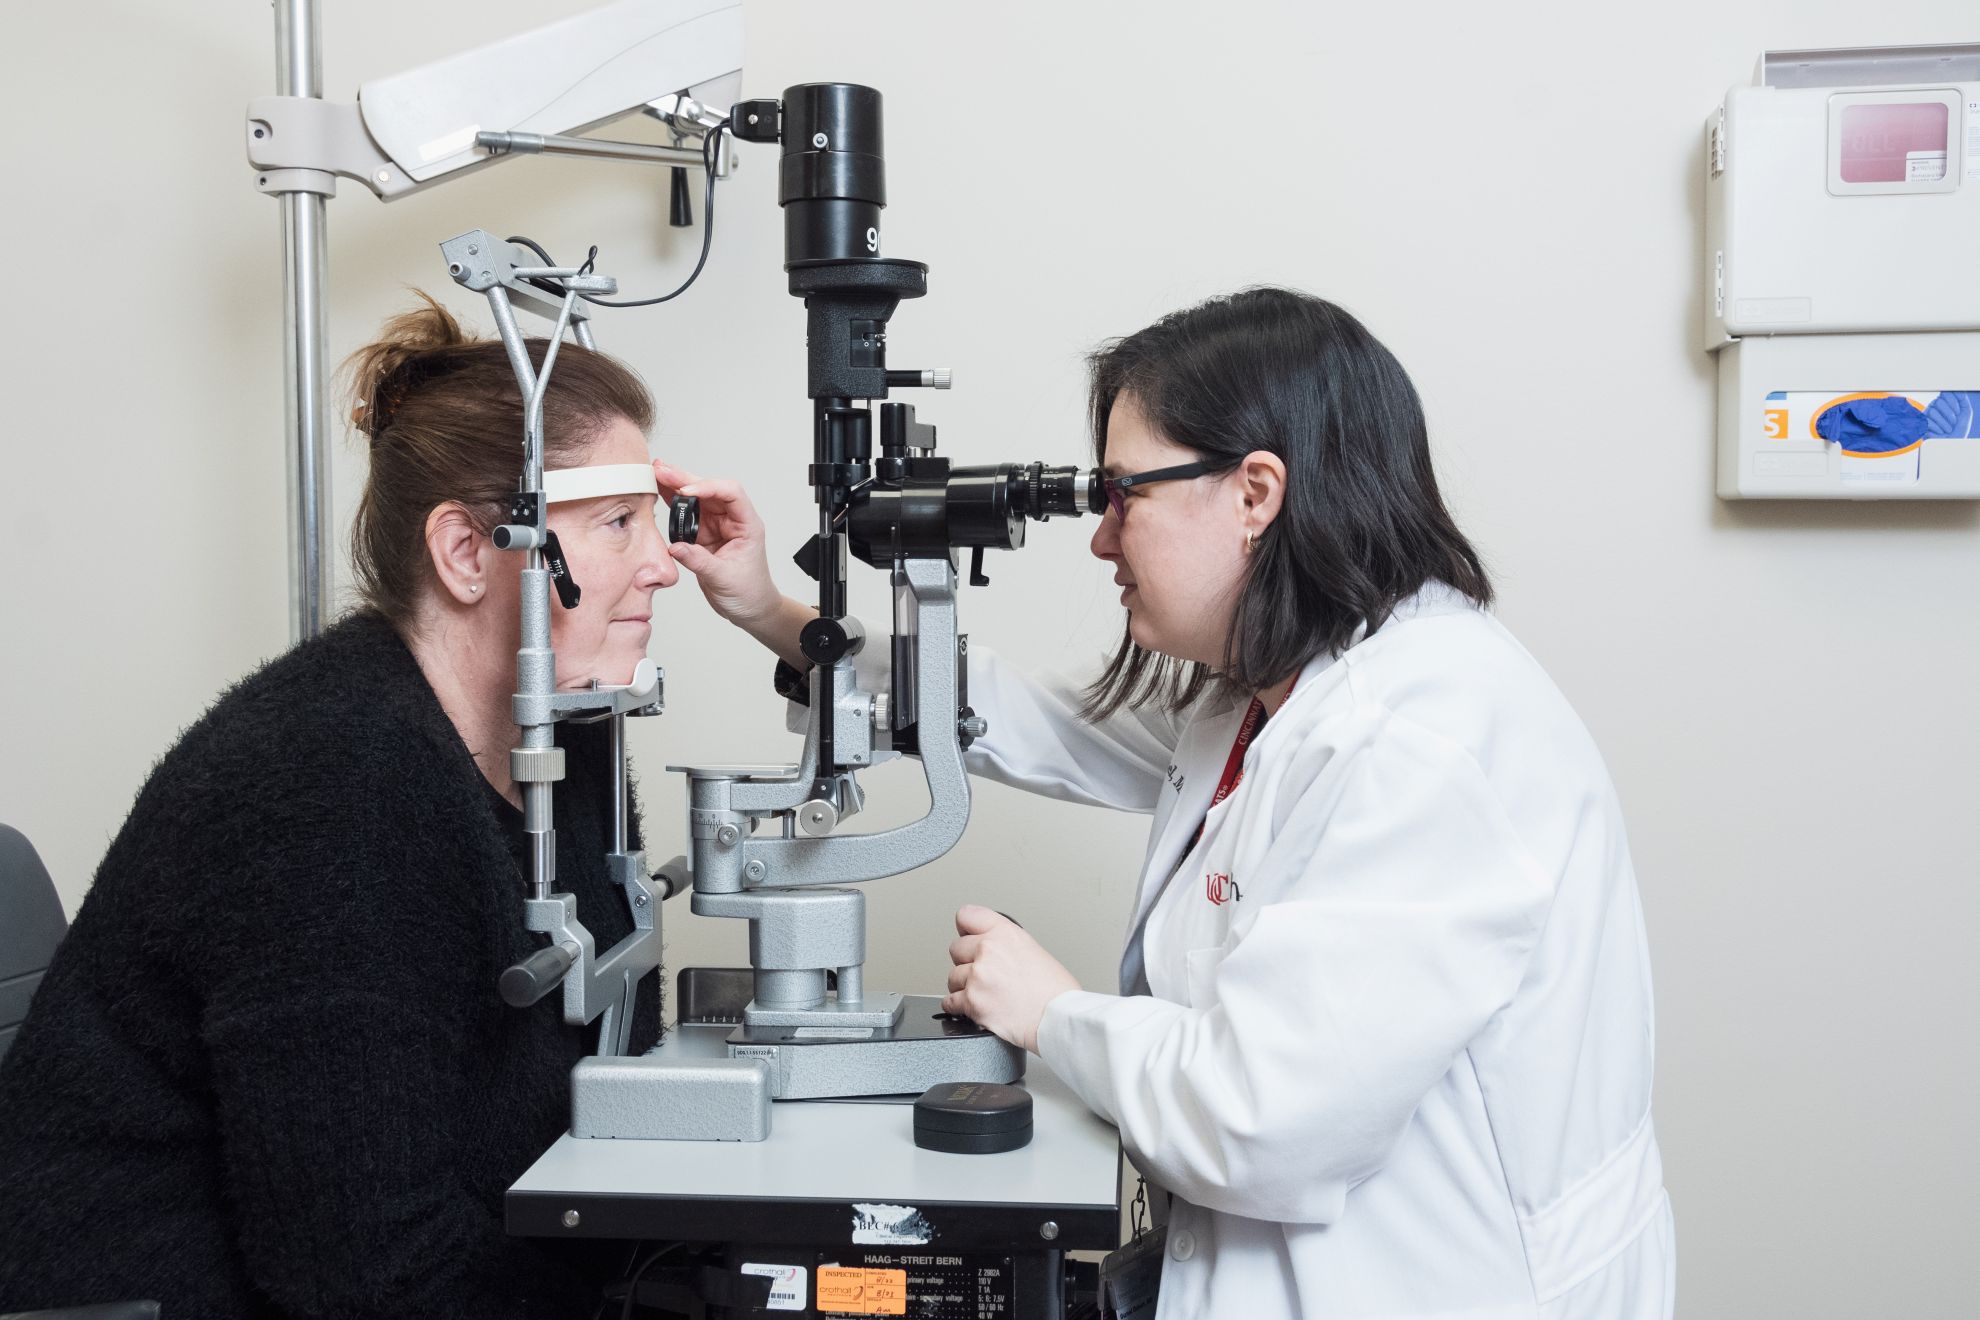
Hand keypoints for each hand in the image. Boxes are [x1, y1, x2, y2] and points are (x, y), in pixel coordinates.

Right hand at [653, 462, 779, 626]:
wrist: (749, 608)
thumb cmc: (749, 592)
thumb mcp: (724, 578)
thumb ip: (699, 561)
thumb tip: (676, 547)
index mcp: (747, 524)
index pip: (731, 493)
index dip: (708, 487)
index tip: (686, 493)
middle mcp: (731, 520)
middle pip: (709, 491)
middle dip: (685, 479)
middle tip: (662, 470)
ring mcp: (716, 526)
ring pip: (695, 499)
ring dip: (676, 486)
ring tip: (656, 473)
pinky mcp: (703, 535)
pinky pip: (686, 514)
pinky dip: (672, 503)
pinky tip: (658, 491)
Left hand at [942, 905, 1079, 1053]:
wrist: (1057, 1018)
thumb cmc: (1055, 991)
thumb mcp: (1034, 949)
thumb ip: (1006, 944)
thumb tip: (992, 949)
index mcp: (1005, 933)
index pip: (966, 916)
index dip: (967, 929)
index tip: (968, 937)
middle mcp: (988, 950)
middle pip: (956, 949)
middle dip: (966, 961)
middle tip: (983, 973)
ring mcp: (977, 976)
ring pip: (952, 977)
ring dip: (964, 986)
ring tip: (984, 993)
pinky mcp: (972, 1002)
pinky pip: (950, 1001)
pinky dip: (959, 1006)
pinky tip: (973, 1006)